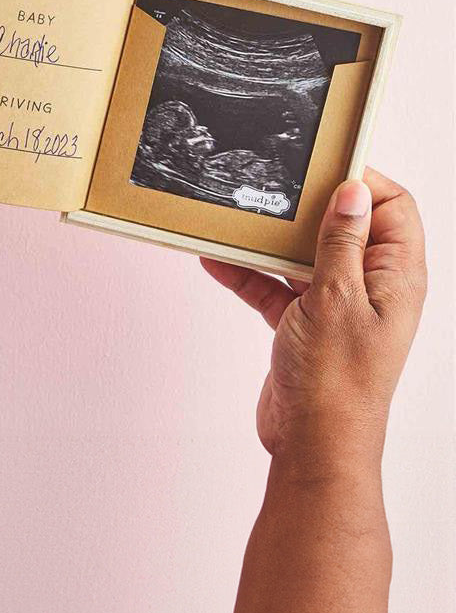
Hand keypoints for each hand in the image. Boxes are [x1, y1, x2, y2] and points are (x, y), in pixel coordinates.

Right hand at [202, 171, 425, 469]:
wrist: (314, 446)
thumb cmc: (337, 382)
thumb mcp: (337, 298)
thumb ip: (342, 242)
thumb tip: (352, 191)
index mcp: (396, 277)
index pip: (394, 208)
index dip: (363, 181)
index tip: (322, 165)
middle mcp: (371, 287)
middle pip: (345, 226)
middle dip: (307, 206)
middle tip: (274, 186)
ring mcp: (337, 306)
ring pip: (305, 255)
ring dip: (270, 241)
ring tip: (238, 217)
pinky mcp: (304, 324)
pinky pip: (275, 286)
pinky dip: (249, 274)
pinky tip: (216, 260)